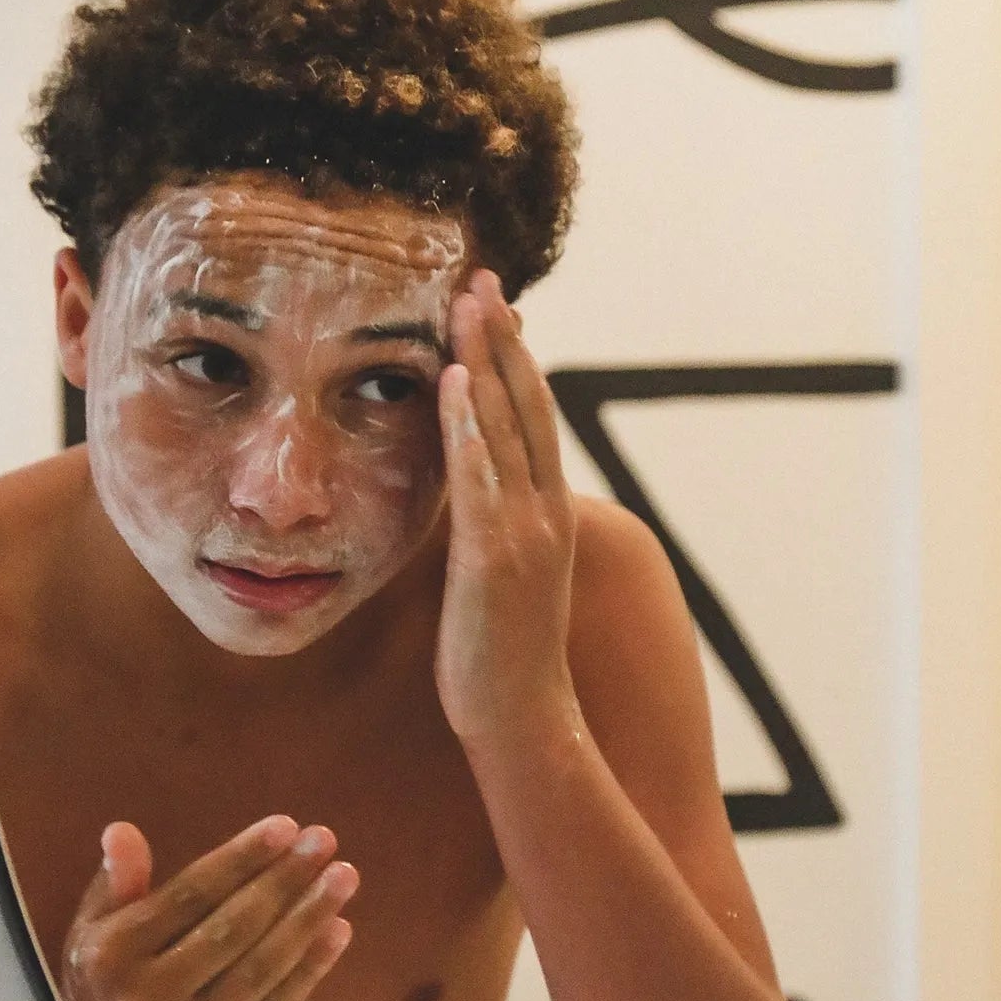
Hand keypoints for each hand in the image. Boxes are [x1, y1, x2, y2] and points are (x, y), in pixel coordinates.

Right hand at [58, 815, 357, 1000]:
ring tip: (344, 876)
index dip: (241, 858)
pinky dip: (311, 968)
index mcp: (110, 956)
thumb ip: (116, 883)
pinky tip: (339, 929)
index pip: (189, 895)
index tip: (286, 825)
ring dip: (309, 918)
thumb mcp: (91, 934)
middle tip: (324, 840)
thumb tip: (123, 830)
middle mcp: (145, 1000)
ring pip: (260, 969)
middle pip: (232, 929)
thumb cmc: (104, 988)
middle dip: (284, 880)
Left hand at [435, 269, 579, 751]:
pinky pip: (481, 480)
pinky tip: (451, 383)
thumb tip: (471, 496)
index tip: (498, 309)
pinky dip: (468, 428)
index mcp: (549, 514)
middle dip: (505, 339)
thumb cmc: (503, 656)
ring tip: (467, 304)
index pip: (535, 420)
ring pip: (509, 430)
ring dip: (486, 362)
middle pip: (529, 407)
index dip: (517, 361)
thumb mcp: (505, 577)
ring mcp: (526, 534)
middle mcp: (547, 513)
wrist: (524, 721)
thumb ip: (493, 528)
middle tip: (484, 279)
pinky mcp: (495, 559)